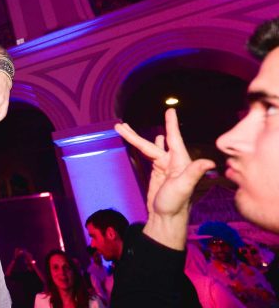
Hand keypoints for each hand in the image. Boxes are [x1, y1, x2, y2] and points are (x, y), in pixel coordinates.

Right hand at [115, 108, 214, 249]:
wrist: (166, 220)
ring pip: (149, 148)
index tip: (170, 110)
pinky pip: (150, 155)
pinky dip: (146, 147)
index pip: (173, 139)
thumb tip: (209, 162)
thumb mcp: (184, 188)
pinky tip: (148, 142)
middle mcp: (173, 162)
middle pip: (152, 144)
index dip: (171, 124)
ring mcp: (164, 167)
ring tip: (123, 129)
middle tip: (121, 124)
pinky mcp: (157, 173)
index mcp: (180, 162)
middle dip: (135, 135)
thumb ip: (194, 173)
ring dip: (136, 139)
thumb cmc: (175, 205)